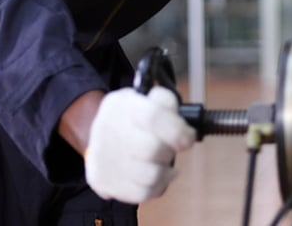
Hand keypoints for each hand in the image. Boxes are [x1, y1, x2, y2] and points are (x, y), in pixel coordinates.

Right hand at [84, 86, 195, 203]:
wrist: (102, 137)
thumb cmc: (133, 117)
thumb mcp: (147, 98)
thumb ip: (166, 102)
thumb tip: (183, 125)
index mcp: (121, 105)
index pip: (153, 116)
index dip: (177, 130)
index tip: (188, 138)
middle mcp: (107, 130)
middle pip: (151, 149)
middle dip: (170, 150)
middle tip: (172, 148)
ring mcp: (103, 159)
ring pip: (149, 175)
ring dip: (165, 170)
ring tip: (164, 162)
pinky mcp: (103, 182)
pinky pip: (141, 194)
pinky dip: (157, 186)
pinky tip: (158, 176)